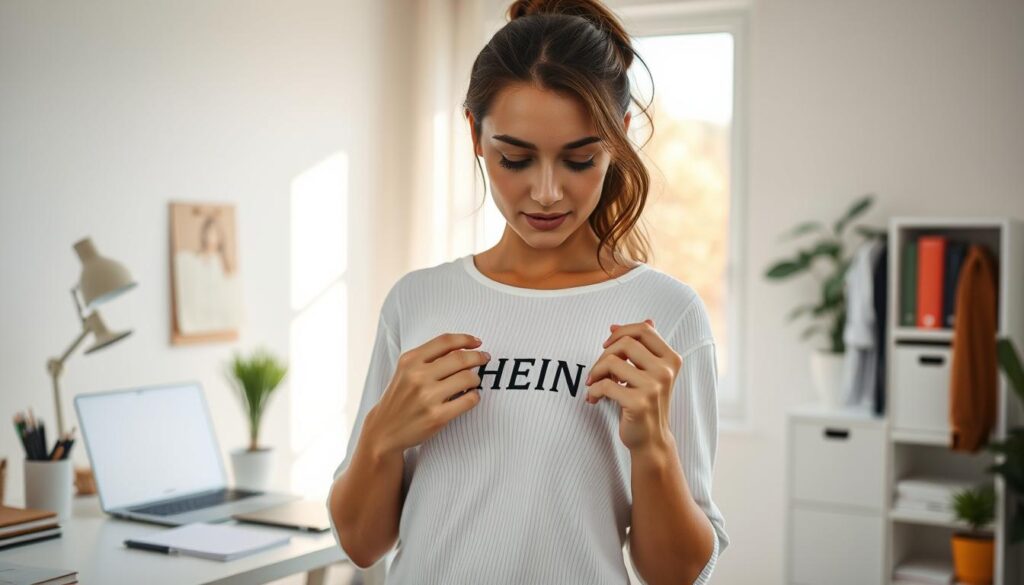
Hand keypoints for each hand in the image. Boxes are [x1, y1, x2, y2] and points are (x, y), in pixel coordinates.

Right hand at [362, 333, 488, 456]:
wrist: (384, 430)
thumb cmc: (401, 397)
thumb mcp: (406, 370)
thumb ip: (429, 357)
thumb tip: (464, 346)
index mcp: (410, 360)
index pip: (445, 341)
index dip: (466, 339)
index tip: (477, 342)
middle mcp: (417, 376)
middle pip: (460, 358)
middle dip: (478, 357)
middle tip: (485, 358)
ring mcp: (427, 397)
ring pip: (468, 378)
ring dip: (476, 378)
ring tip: (474, 381)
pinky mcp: (437, 417)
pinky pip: (469, 400)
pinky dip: (475, 396)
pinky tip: (470, 397)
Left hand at [584, 319, 681, 451]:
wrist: (651, 440)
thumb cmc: (646, 402)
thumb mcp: (647, 373)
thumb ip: (637, 349)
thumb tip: (613, 326)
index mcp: (671, 359)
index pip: (643, 330)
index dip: (621, 333)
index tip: (607, 345)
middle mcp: (665, 371)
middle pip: (625, 343)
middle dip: (604, 354)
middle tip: (597, 370)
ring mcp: (654, 387)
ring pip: (612, 362)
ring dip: (595, 373)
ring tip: (593, 384)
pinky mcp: (639, 403)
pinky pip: (604, 386)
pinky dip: (593, 391)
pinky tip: (593, 398)